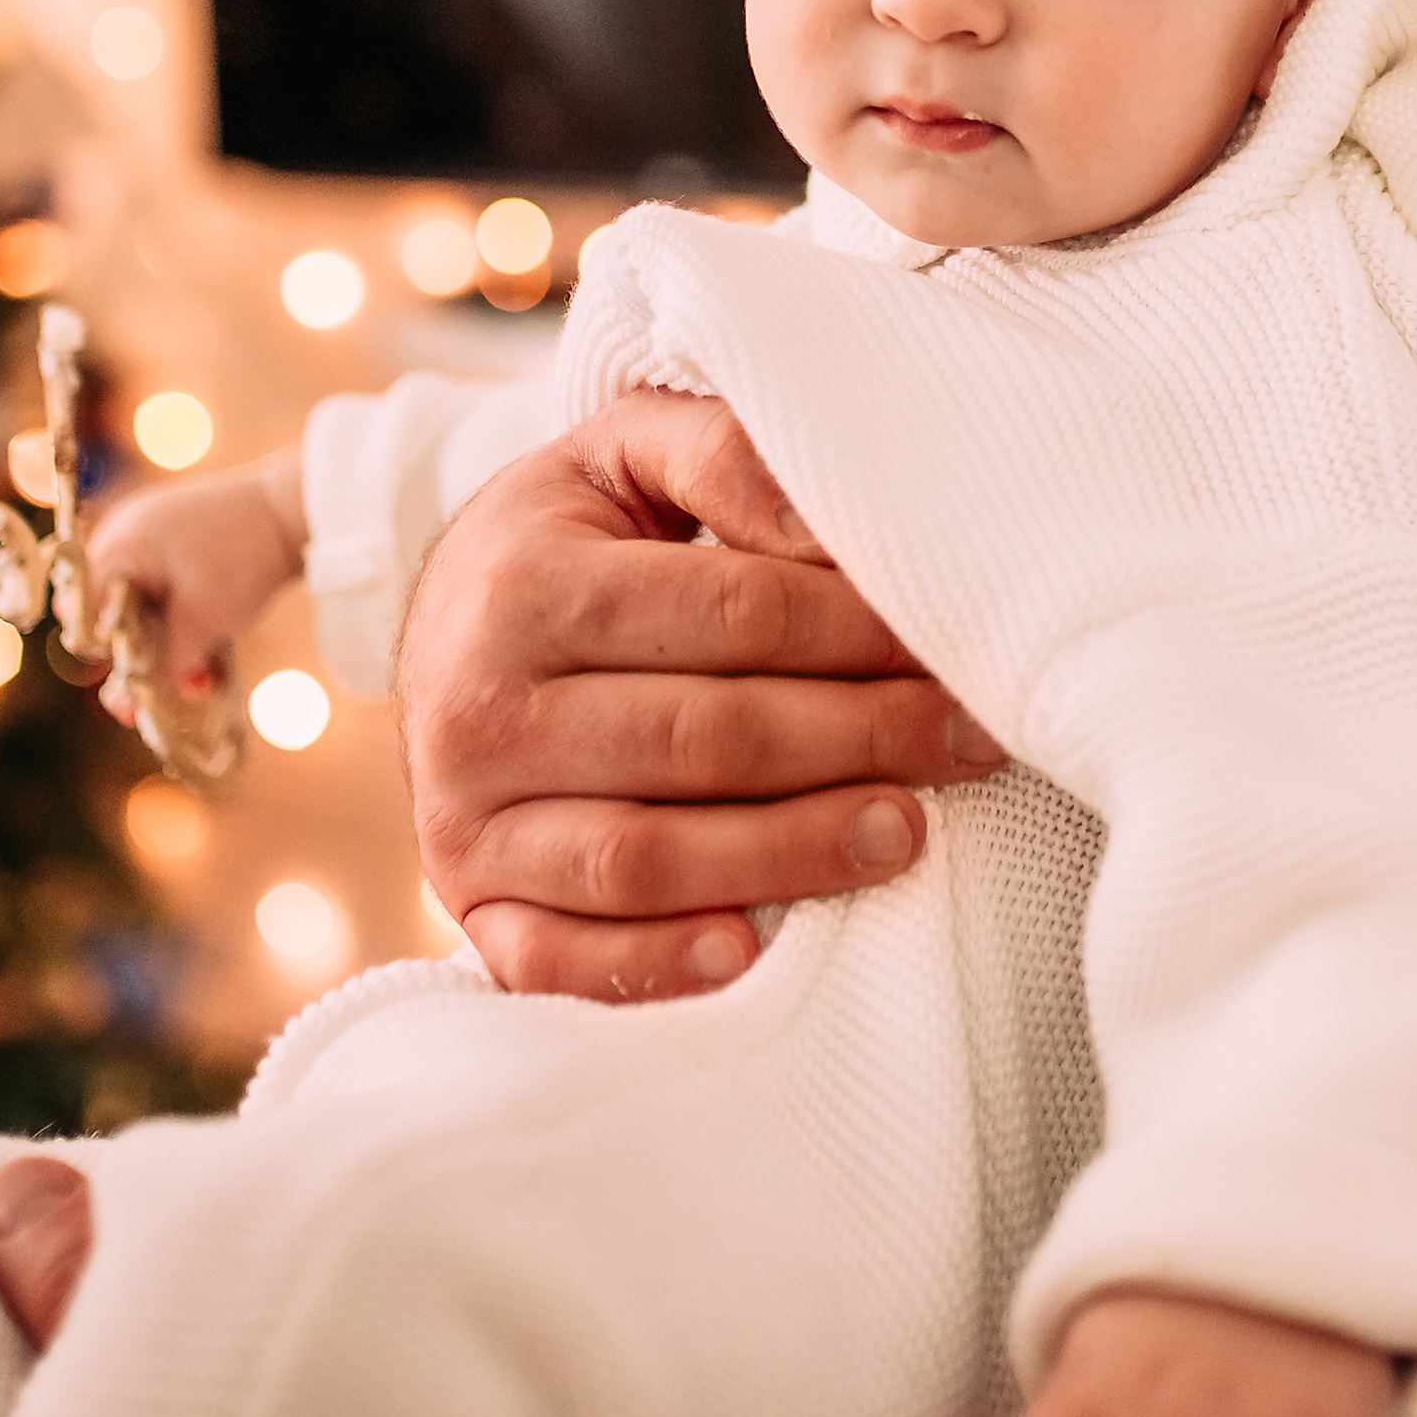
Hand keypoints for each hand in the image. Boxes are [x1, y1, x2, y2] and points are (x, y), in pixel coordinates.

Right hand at [85, 452, 306, 726]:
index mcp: (116, 548)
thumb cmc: (245, 559)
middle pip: (108, 611)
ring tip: (200, 678)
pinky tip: (207, 653)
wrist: (301, 506)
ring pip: (139, 602)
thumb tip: (129, 709)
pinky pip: (162, 586)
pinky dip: (179, 618)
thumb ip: (162, 668)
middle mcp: (123, 533)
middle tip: (169, 690)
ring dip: (163, 642)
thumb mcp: (202, 624)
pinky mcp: (179, 536)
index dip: (106, 657)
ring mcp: (151, 531)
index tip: (134, 687)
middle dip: (138, 656)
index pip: (83, 617)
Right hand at [398, 386, 1006, 1005]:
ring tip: (906, 835)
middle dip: (858, 740)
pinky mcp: (467, 902)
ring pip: (645, 854)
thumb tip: (820, 525)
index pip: (733, 614)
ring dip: (790, 853)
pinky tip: (752, 948)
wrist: (446, 626)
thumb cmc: (572, 537)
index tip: (951, 647)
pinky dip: (655, 962)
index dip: (858, 633)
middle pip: (705, 738)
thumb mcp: (628, 455)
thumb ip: (722, 456)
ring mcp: (462, 819)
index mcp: (524, 584)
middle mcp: (479, 707)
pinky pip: (557, 957)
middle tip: (970, 745)